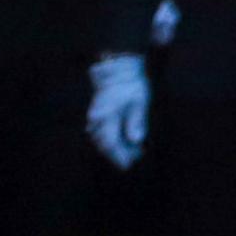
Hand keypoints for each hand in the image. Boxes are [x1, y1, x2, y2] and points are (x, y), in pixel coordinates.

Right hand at [87, 55, 148, 169]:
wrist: (119, 69)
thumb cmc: (132, 84)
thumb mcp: (139, 100)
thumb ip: (136, 120)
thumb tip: (136, 140)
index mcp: (107, 116)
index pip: (110, 142)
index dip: (119, 156)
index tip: (128, 165)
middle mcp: (97, 119)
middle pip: (105, 144)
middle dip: (118, 154)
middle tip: (134, 159)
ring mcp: (95, 118)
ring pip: (102, 140)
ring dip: (115, 149)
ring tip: (132, 153)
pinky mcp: (97, 116)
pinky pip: (101, 133)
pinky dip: (111, 140)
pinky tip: (124, 143)